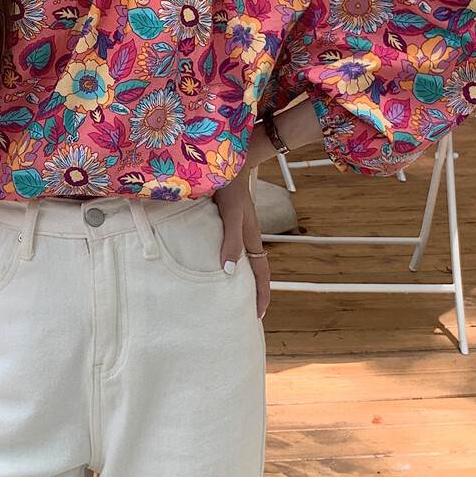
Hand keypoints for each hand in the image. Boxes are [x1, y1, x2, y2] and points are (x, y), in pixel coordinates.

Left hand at [212, 165, 270, 319]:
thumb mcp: (231, 214)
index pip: (262, 274)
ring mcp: (237, 228)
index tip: (257, 315)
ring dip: (240, 277)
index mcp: (253, 237)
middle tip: (243, 311)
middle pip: (254, 269)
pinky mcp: (226, 220)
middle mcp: (247, 235)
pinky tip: (213, 263)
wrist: (228, 160)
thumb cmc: (230, 186)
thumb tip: (231, 272)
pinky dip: (227, 260)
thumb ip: (231, 240)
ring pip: (243, 259)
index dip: (261, 294)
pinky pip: (230, 247)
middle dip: (252, 290)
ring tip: (228, 293)